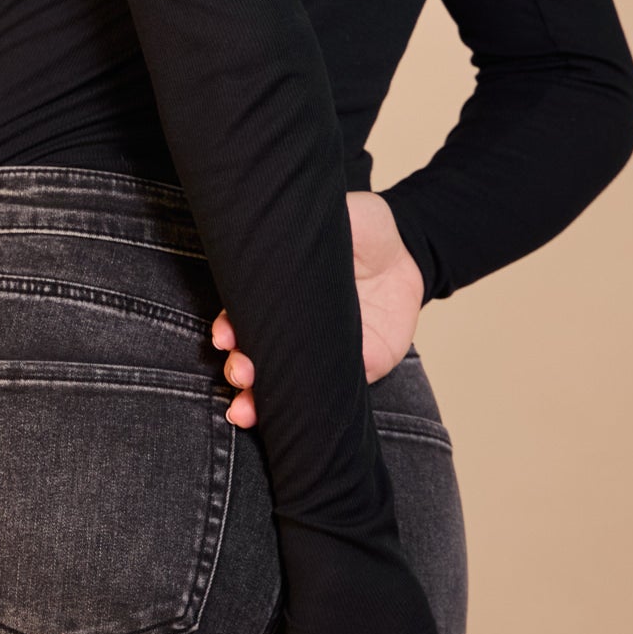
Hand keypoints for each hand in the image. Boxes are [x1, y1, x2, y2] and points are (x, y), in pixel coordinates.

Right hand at [211, 190, 424, 426]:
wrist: (408, 253)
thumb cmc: (363, 227)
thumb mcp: (341, 213)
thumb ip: (320, 222)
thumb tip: (286, 219)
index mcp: (281, 291)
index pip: (246, 315)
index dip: (231, 327)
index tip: (224, 336)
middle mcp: (295, 326)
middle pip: (258, 355)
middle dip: (241, 369)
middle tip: (240, 371)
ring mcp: (323, 350)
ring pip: (286, 384)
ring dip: (260, 402)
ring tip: (244, 411)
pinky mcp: (358, 368)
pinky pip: (333, 393)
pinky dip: (310, 408)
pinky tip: (290, 420)